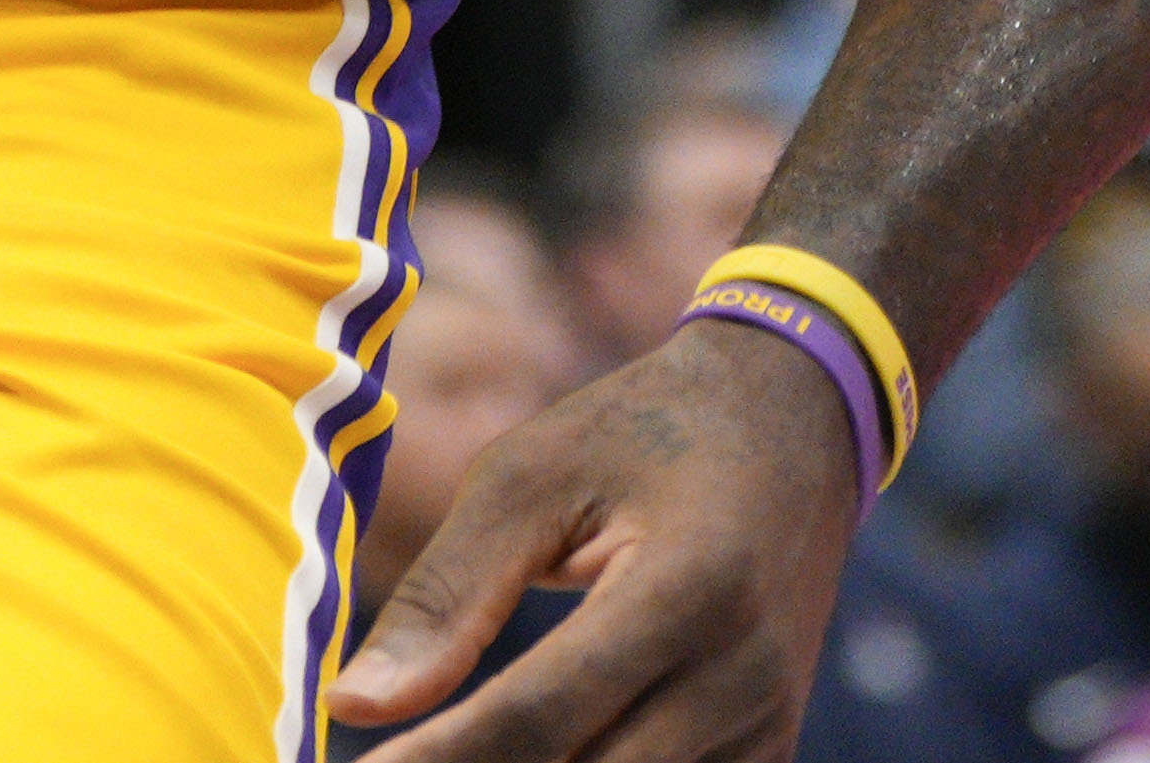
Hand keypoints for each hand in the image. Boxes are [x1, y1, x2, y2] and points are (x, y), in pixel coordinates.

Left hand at [325, 318, 860, 756]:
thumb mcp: (532, 474)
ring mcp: (765, 727)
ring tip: (440, 760)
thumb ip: (448, 593)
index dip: (440, 761)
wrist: (797, 420)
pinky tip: (514, 759)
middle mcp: (743, 678)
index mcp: (688, 587)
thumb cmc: (643, 432)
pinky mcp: (767, 753)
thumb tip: (353, 705)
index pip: (540, 716)